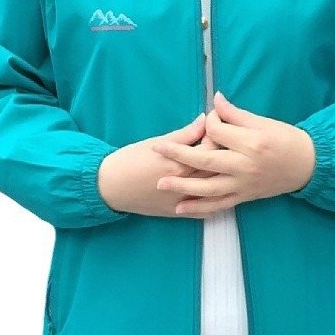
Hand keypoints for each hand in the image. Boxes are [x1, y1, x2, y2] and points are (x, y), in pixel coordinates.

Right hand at [97, 114, 225, 218]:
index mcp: (178, 165)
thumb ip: (184, 134)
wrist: (110, 186)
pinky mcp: (178, 214)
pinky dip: (215, 202)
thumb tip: (204, 120)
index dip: (217, 136)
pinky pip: (204, 211)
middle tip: (224, 145)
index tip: (217, 128)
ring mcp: (182, 202)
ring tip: (222, 165)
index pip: (209, 150)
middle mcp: (183, 185)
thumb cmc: (131, 160)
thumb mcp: (157, 143)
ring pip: (213, 191)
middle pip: (215, 170)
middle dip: (223, 156)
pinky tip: (219, 191)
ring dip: (222, 178)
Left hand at [151, 92, 315, 215]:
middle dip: (178, 155)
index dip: (208, 123)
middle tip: (156, 150)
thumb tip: (215, 99)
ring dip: (182, 187)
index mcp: (250, 143)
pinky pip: (218, 205)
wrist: (307, 165)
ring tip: (160, 183)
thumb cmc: (286, 139)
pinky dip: (199, 208)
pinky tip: (180, 208)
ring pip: (208, 188)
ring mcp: (243, 185)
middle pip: (205, 161)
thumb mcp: (263, 122)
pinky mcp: (244, 197)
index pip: (217, 132)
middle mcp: (244, 166)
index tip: (207, 119)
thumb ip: (236, 114)